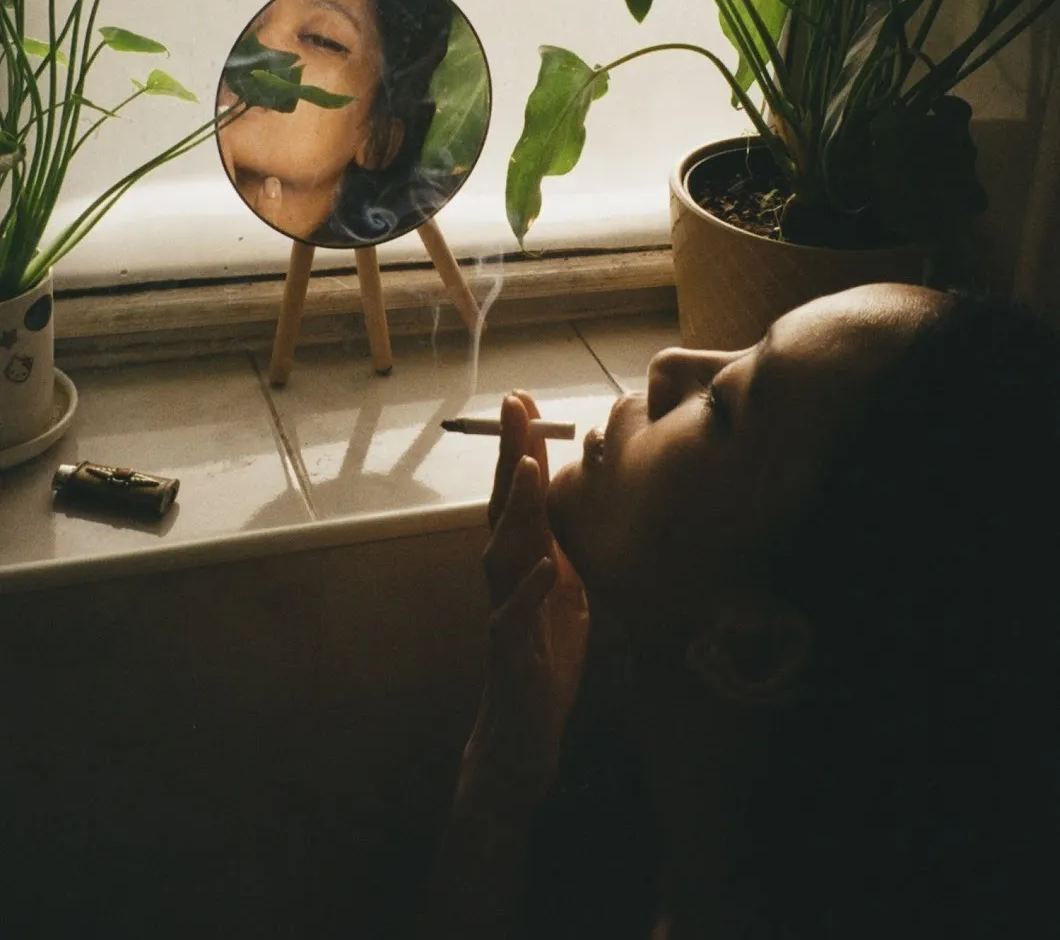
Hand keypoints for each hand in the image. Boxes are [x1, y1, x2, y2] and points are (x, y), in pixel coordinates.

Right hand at [463, 390, 588, 807]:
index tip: (521, 400)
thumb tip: (582, 497)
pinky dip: (530, 589)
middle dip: (510, 456)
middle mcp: (507, 578)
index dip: (520, 447)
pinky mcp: (511, 653)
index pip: (518, 494)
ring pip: (501, 553)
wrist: (523, 736)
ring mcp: (505, 612)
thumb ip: (564, 545)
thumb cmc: (543, 658)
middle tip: (513, 408)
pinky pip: (514, 618)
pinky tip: (547, 564)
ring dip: (517, 510)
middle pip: (503, 508)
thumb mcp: (564, 592)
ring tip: (531, 469)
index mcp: (522, 560)